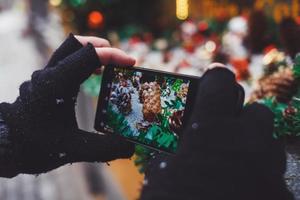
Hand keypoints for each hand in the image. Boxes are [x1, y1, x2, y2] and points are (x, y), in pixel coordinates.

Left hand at [0, 34, 134, 176]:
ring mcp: (43, 77)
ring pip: (68, 52)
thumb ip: (105, 148)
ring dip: (90, 54)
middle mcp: (48, 75)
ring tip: (108, 67)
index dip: (113, 56)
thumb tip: (130, 147)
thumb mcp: (73, 149)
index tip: (131, 63)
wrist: (5, 148)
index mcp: (56, 84)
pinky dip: (81, 64)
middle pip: (75, 43)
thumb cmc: (34, 146)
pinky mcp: (43, 84)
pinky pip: (65, 64)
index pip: (89, 55)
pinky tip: (91, 77)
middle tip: (119, 58)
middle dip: (101, 46)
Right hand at [141, 65, 292, 199]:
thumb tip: (181, 130)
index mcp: (209, 130)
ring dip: (253, 144)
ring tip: (234, 160)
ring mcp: (268, 169)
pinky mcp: (280, 193)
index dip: (215, 80)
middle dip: (240, 117)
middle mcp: (245, 142)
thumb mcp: (163, 173)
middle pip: (255, 110)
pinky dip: (260, 173)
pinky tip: (243, 185)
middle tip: (222, 131)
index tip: (211, 84)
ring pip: (269, 140)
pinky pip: (274, 170)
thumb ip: (176, 144)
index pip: (221, 80)